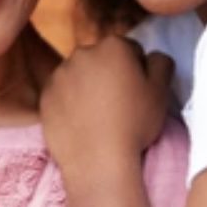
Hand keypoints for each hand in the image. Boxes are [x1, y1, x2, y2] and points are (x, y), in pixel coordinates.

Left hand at [40, 35, 173, 174]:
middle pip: (102, 59)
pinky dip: (69, 101)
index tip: (137, 93)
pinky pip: (61, 92)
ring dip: (87, 86)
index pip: (130, 50)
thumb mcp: (160, 92)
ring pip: (79, 75)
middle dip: (110, 74)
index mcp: (113, 46)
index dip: (137, 72)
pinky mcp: (45, 94)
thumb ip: (161, 64)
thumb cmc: (134, 123)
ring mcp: (60, 73)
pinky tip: (80, 121)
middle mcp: (83, 53)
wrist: (97, 160)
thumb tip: (152, 56)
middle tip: (118, 105)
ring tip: (97, 116)